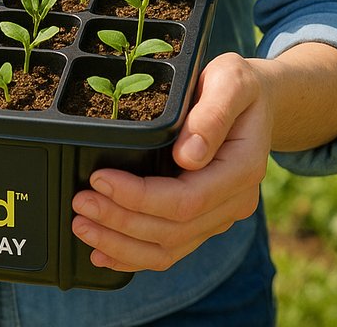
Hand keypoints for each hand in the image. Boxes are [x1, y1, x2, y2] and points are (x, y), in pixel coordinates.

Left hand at [71, 53, 272, 271]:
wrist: (256, 102)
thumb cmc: (238, 85)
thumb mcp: (231, 81)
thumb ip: (212, 115)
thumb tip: (187, 157)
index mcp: (242, 170)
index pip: (187, 200)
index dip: (140, 197)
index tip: (100, 179)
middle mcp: (234, 202)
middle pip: (173, 230)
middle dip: (121, 221)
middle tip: (80, 203)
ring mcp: (219, 216)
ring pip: (169, 248)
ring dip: (121, 245)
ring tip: (82, 226)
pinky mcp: (204, 220)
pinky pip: (170, 249)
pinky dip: (134, 255)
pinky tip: (103, 252)